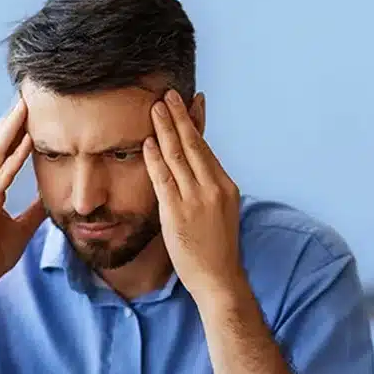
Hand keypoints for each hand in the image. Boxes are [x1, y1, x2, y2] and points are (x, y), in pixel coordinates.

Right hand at [0, 96, 44, 293]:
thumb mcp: (20, 227)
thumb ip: (33, 210)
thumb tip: (50, 199)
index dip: (13, 131)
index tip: (27, 111)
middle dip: (10, 120)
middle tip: (26, 95)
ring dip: (11, 129)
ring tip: (25, 106)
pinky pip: (2, 175)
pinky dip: (15, 157)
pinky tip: (28, 141)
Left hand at [143, 90, 244, 301]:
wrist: (219, 278)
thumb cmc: (216, 250)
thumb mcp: (220, 213)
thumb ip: (208, 190)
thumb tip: (197, 172)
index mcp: (225, 186)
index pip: (206, 148)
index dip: (195, 123)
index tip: (190, 102)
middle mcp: (213, 188)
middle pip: (193, 144)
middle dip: (179, 117)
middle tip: (168, 94)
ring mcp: (196, 199)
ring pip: (178, 156)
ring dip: (165, 129)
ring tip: (155, 107)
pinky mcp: (178, 212)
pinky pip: (163, 178)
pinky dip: (155, 158)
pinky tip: (148, 142)